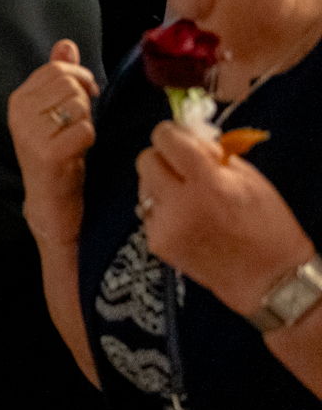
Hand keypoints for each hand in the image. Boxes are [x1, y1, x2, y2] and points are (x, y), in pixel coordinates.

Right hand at [7, 40, 100, 248]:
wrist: (49, 199)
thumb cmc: (56, 152)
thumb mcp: (54, 110)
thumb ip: (58, 76)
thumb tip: (65, 45)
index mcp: (18, 99)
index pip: (56, 69)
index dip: (80, 78)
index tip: (86, 94)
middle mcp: (19, 113)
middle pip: (69, 83)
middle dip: (84, 101)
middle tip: (79, 121)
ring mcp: (31, 133)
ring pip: (78, 105)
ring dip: (87, 122)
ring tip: (75, 138)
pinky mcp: (48, 153)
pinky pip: (85, 129)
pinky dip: (89, 140)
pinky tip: (77, 152)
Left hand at [136, 121, 313, 316]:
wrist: (265, 276)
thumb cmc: (266, 225)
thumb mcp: (249, 179)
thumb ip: (213, 154)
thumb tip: (186, 136)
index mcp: (210, 184)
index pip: (167, 140)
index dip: (170, 133)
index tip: (176, 135)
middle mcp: (181, 204)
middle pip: (145, 160)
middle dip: (162, 158)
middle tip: (181, 166)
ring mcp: (165, 225)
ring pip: (142, 185)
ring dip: (159, 183)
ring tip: (186, 196)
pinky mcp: (156, 243)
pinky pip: (148, 210)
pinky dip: (162, 208)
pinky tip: (185, 218)